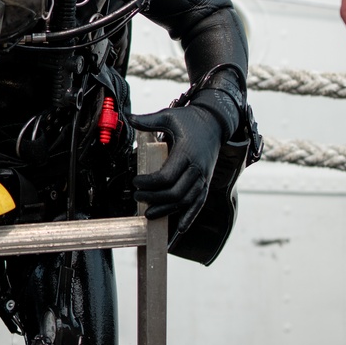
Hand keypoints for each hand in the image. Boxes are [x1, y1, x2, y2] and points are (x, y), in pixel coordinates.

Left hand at [130, 105, 223, 234]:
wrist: (215, 123)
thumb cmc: (191, 119)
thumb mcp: (169, 116)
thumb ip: (149, 121)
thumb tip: (130, 118)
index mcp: (186, 153)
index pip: (167, 176)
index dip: (149, 183)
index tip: (135, 181)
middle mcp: (197, 168)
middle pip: (175, 192)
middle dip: (154, 198)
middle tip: (137, 197)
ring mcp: (203, 177)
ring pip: (186, 201)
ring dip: (167, 210)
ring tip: (149, 214)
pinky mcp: (206, 183)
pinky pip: (199, 203)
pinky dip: (190, 216)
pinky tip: (181, 228)